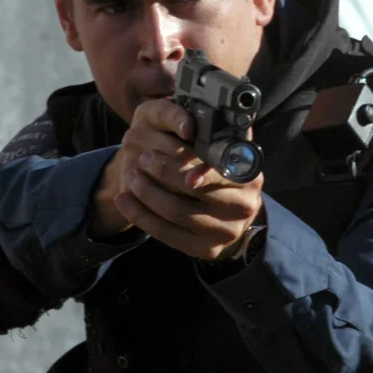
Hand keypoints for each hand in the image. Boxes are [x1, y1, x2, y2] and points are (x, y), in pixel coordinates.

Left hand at [113, 98, 264, 259]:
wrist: (230, 213)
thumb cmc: (219, 172)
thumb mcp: (221, 151)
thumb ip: (212, 135)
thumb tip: (186, 122)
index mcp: (249, 176)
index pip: (218, 169)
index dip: (191, 164)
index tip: (162, 154)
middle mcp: (244, 205)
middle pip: (192, 191)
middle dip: (162, 172)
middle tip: (142, 156)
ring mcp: (226, 231)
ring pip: (176, 212)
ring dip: (146, 193)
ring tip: (130, 175)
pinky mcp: (207, 249)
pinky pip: (166, 233)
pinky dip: (140, 215)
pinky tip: (124, 199)